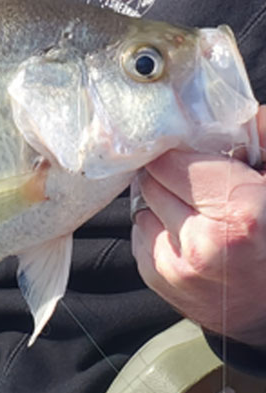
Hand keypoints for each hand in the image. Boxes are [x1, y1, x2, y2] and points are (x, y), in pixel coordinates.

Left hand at [131, 107, 265, 348]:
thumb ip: (265, 141)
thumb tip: (241, 112)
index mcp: (242, 212)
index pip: (171, 161)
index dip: (180, 153)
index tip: (190, 153)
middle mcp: (204, 241)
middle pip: (152, 182)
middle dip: (169, 176)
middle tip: (193, 183)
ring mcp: (177, 266)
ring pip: (142, 208)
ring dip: (160, 204)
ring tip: (194, 212)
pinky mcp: (160, 280)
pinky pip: (140, 235)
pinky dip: (157, 230)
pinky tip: (187, 235)